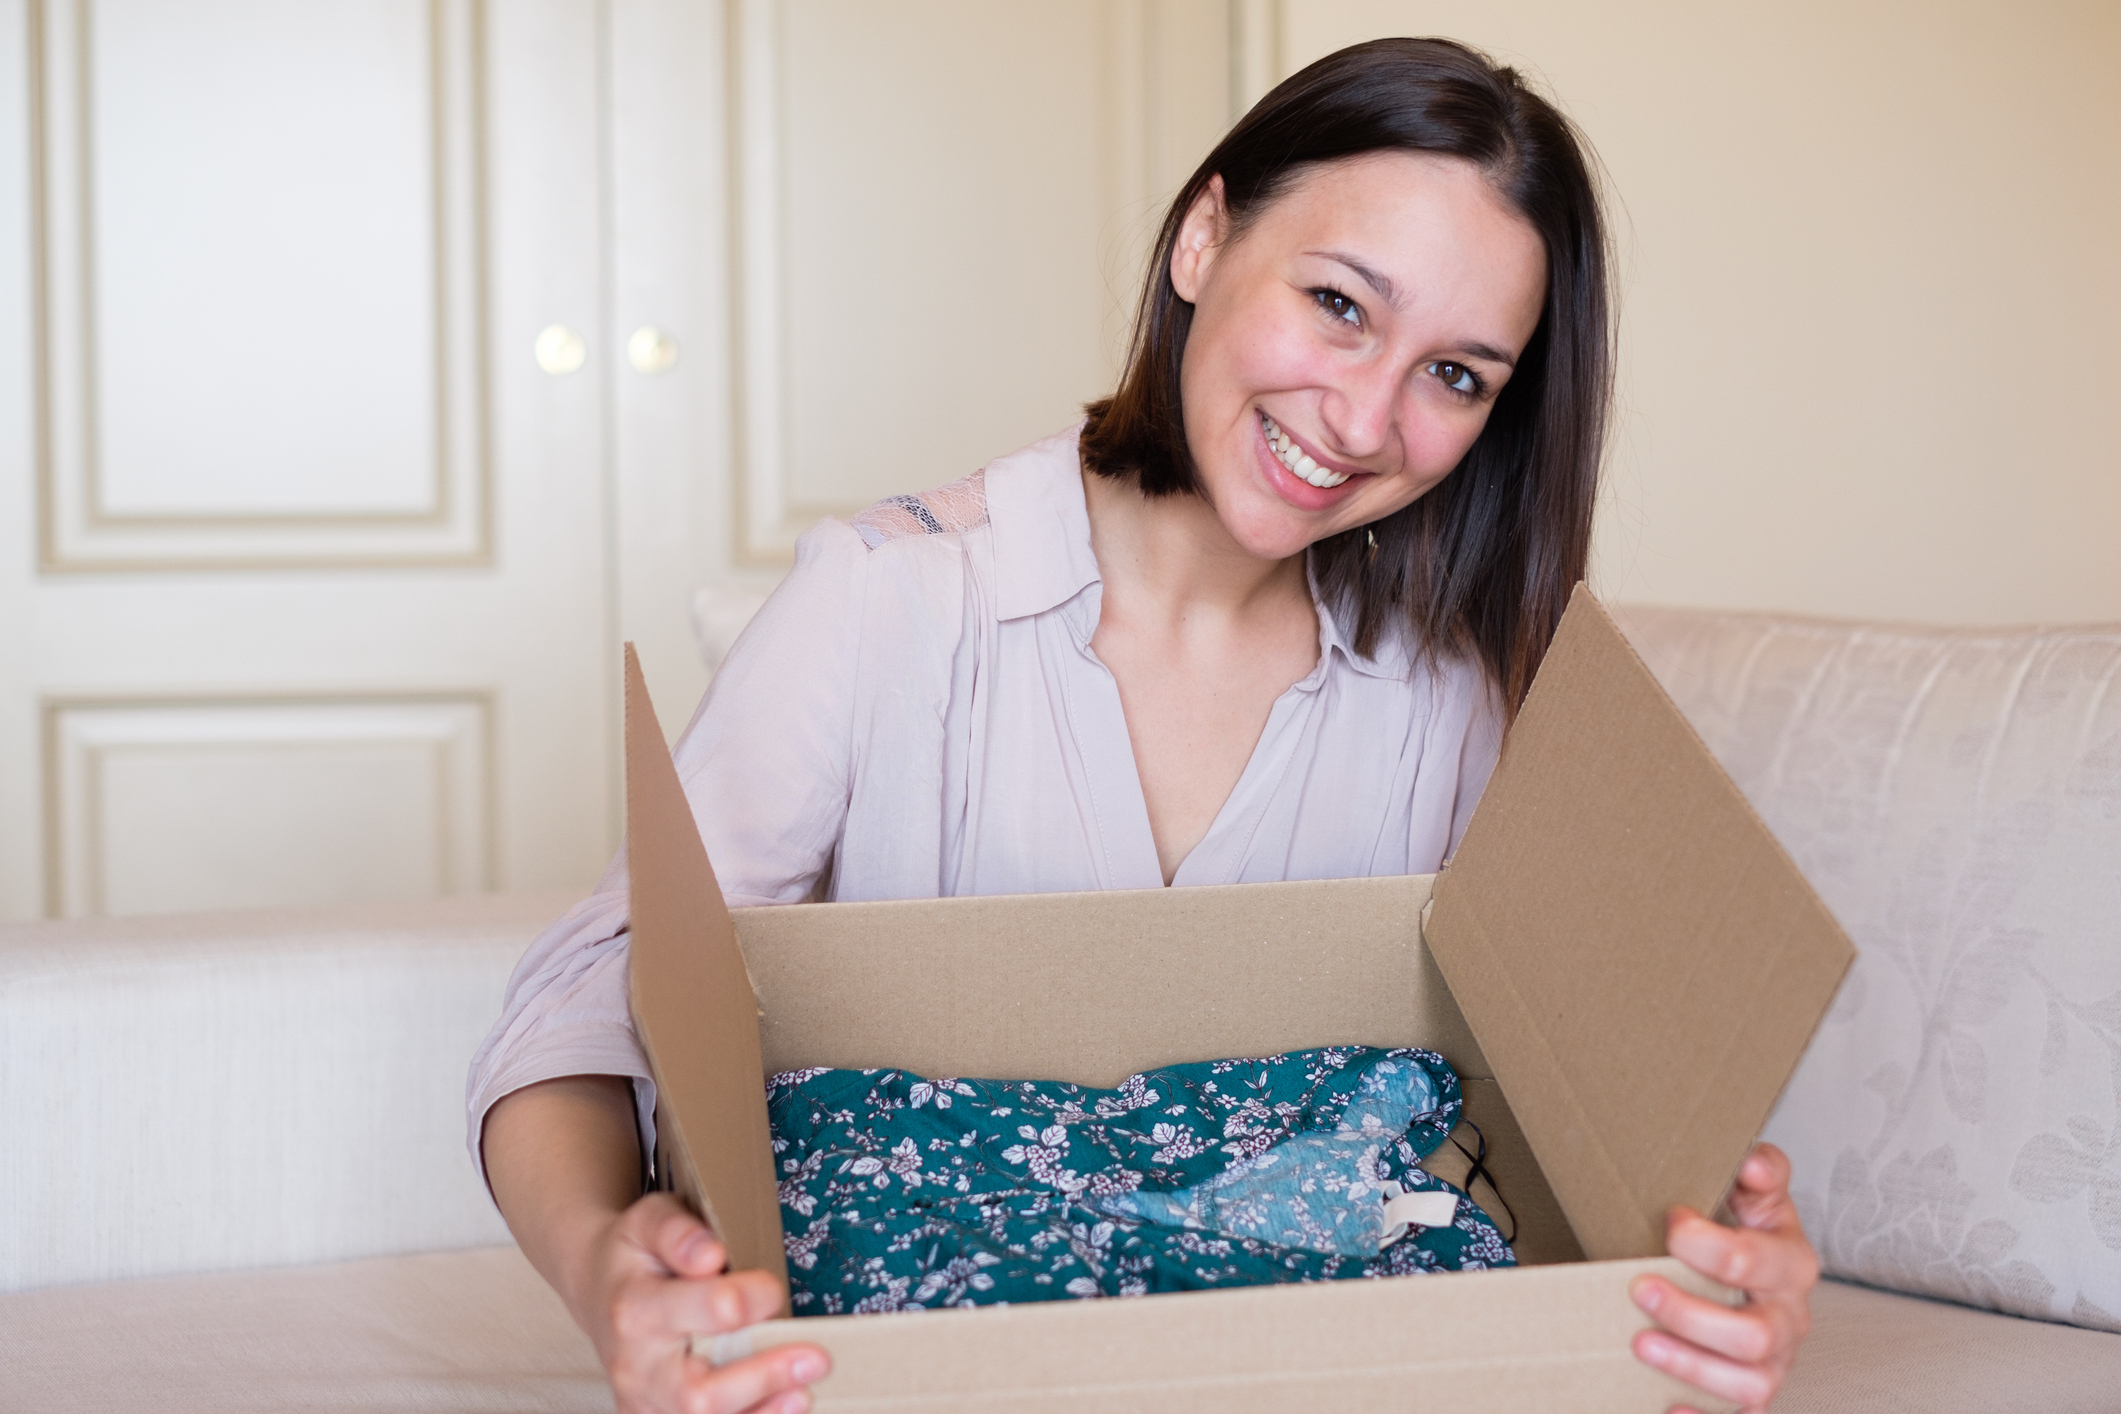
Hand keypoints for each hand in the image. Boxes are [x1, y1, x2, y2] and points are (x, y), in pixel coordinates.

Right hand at [580, 1191, 829, 1413]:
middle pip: (697, 1394)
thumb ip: (676, 1231)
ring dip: (763, 1412)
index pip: (699, 1312)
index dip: (744, 1301)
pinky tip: (785, 1405)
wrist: (599, 1292)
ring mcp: (643, 1403)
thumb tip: (710, 1256)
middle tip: (817, 1358)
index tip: (774, 1289)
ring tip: (805, 1391)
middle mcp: (635, 1367)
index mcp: (634, 1309)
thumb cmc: (635, 1254)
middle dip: (762, 1379)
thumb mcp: (647, 1220)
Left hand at [1628, 1143, 1817, 1411]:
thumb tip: (1751, 1160)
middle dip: (1691, 1313)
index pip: (1753, 1261)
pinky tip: (1666, 1405)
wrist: (1745, 1273)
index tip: (1670, 1223)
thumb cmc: (1743, 1232)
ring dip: (1690, 1365)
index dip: (1705, 1244)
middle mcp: (1788, 1319)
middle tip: (1640, 1288)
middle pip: (1754, 1334)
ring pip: (1750, 1384)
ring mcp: (1773, 1363)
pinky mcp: (1750, 1395)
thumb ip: (1759, 1171)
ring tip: (1640, 1343)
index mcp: (1791, 1263)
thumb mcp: (1754, 1195)